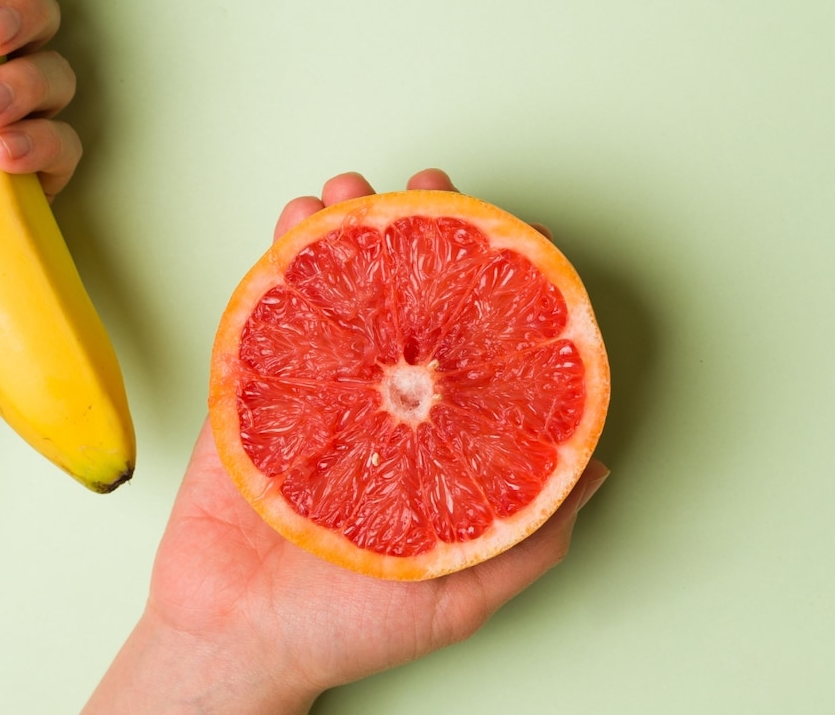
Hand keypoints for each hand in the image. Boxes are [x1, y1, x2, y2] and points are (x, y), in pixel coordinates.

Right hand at [87, 170, 607, 712]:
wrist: (236, 648)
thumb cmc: (349, 630)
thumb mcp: (466, 591)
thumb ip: (531, 532)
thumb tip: (598, 466)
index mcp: (432, 434)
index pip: (472, 339)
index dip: (493, 280)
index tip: (511, 231)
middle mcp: (380, 400)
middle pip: (405, 294)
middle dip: (418, 228)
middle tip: (430, 186)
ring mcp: (315, 389)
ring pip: (337, 287)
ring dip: (344, 224)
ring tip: (353, 187)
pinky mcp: (250, 393)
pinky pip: (267, 314)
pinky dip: (278, 259)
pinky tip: (294, 222)